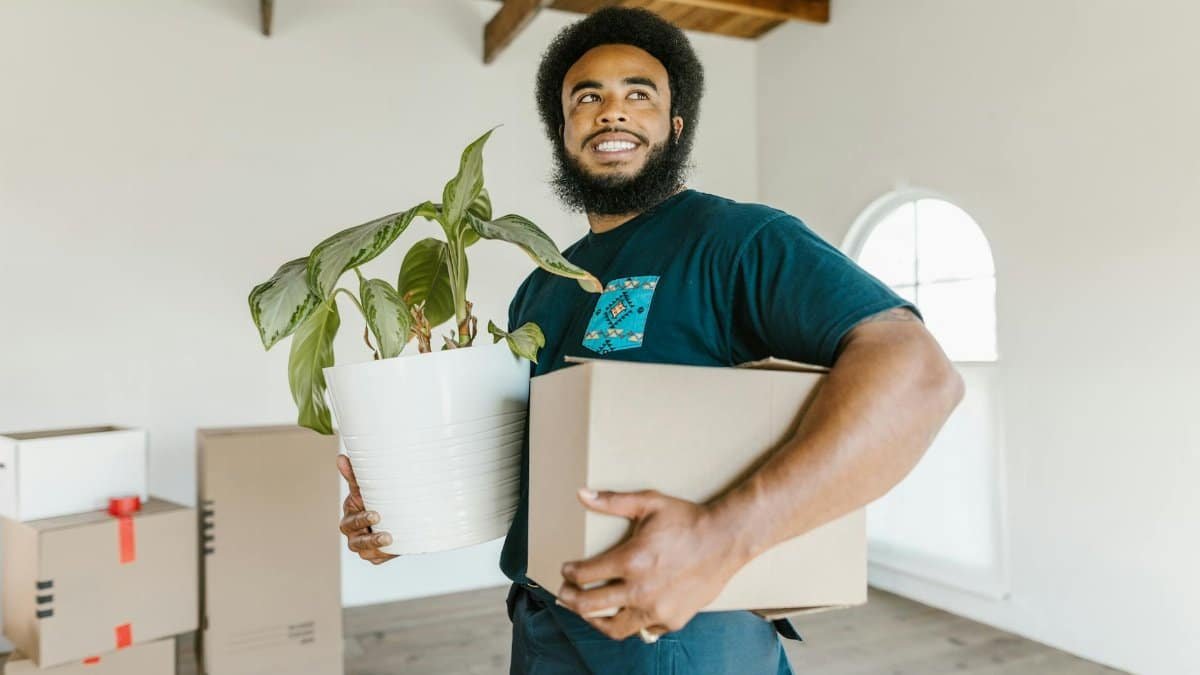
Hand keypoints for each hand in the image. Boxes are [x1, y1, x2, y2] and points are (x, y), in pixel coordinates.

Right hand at [337, 454, 396, 564]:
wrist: (391, 512)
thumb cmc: (373, 498)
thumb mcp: (366, 488)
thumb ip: (355, 476)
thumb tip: (341, 457)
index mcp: (350, 516)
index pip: (353, 521)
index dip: (363, 520)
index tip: (377, 515)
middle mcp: (353, 533)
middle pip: (357, 540)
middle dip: (371, 538)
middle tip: (386, 534)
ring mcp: (362, 546)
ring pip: (366, 552)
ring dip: (377, 548)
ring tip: (391, 541)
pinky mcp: (374, 555)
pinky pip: (377, 558)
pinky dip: (384, 555)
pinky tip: (394, 550)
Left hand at [554, 488, 744, 641]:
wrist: (726, 539)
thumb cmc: (687, 519)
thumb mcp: (649, 503)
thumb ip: (613, 502)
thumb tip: (582, 495)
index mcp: (631, 560)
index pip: (584, 575)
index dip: (569, 573)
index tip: (566, 571)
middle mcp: (641, 590)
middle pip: (590, 606)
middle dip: (571, 600)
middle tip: (565, 594)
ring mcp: (657, 609)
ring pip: (614, 627)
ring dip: (595, 619)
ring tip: (588, 612)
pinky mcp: (672, 620)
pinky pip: (643, 629)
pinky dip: (631, 623)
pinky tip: (625, 613)